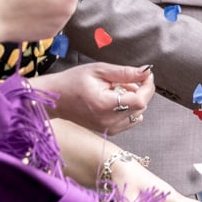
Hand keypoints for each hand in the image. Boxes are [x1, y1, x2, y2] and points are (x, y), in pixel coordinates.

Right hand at [36, 62, 152, 136]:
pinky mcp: (109, 131)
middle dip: (139, 91)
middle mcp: (108, 121)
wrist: (54, 99)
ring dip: (133, 99)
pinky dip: (128, 108)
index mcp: (105, 106)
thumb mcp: (98, 70)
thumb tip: (146, 72)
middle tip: (123, 80)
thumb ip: (125, 73)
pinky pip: (130, 119)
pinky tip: (114, 99)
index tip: (145, 75)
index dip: (147, 87)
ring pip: (137, 113)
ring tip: (115, 89)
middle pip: (141, 106)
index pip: (140, 100)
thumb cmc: (72, 82)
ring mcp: (109, 128)